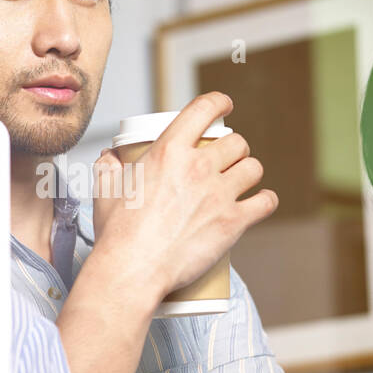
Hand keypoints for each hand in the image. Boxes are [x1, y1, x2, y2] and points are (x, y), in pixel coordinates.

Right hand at [91, 92, 276, 299]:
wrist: (133, 269)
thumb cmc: (119, 233)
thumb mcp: (106, 190)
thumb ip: (108, 167)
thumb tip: (110, 157)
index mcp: (169, 151)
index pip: (204, 109)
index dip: (219, 102)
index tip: (224, 106)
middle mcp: (198, 167)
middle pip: (236, 142)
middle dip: (234, 149)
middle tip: (227, 160)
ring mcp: (219, 194)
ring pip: (253, 168)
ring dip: (249, 172)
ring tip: (241, 180)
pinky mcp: (233, 222)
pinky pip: (265, 202)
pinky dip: (266, 201)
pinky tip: (261, 202)